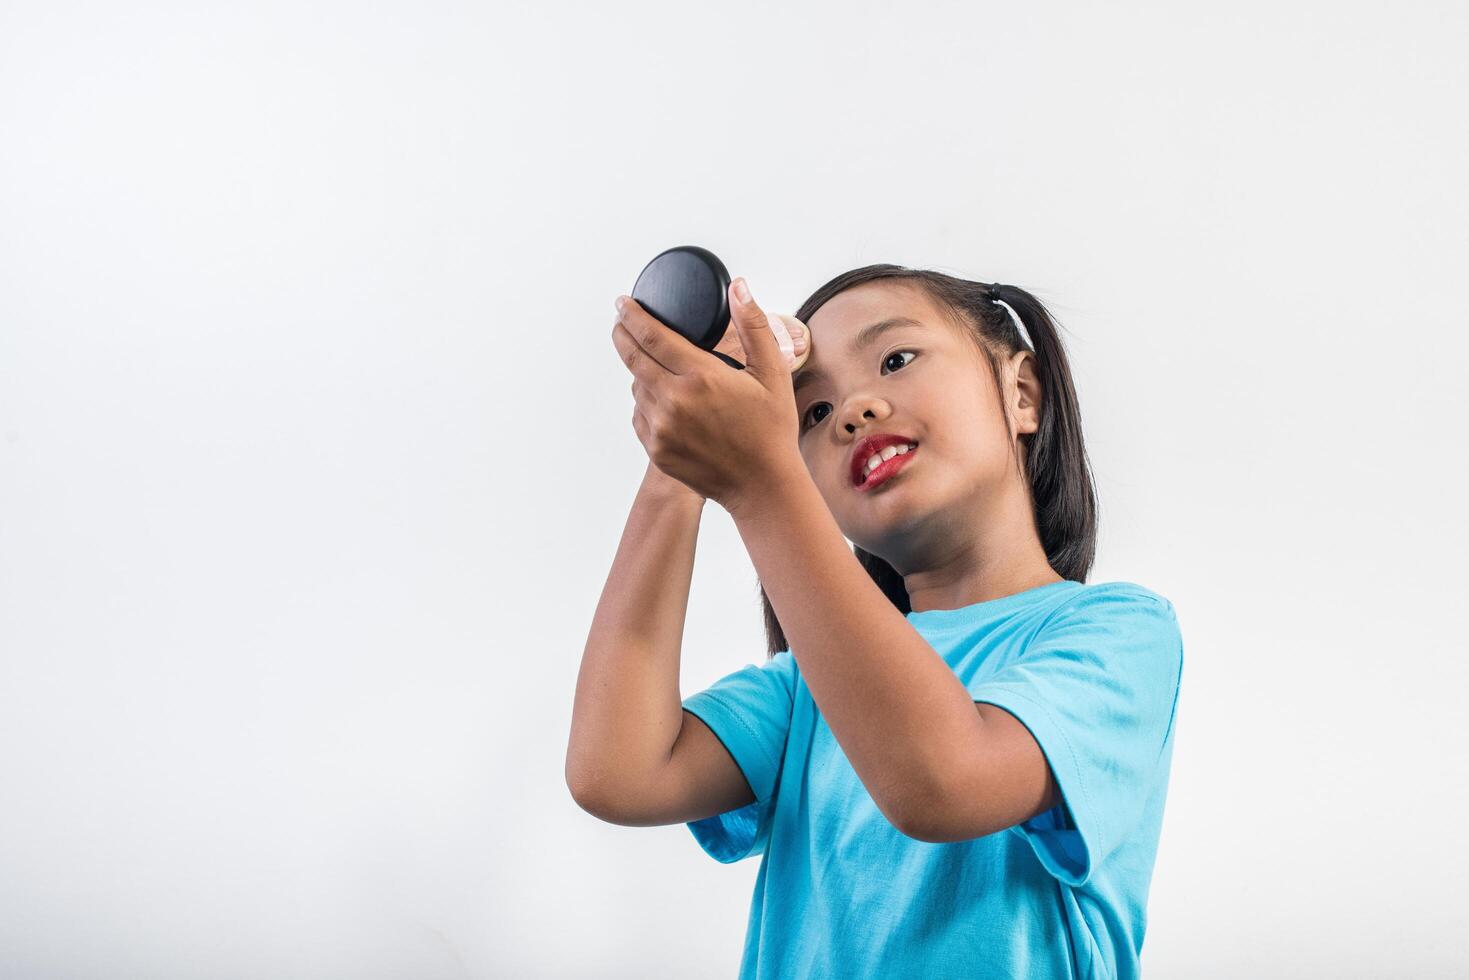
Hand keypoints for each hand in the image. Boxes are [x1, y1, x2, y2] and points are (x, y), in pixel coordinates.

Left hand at [612, 277, 805, 514]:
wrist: (762, 485)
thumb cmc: (770, 429)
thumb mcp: (772, 373)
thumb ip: (753, 325)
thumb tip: (738, 288)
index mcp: (701, 377)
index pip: (651, 336)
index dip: (632, 315)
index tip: (622, 303)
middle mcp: (674, 401)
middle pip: (632, 358)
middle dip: (622, 334)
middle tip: (620, 321)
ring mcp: (662, 428)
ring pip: (637, 387)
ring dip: (640, 371)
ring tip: (655, 364)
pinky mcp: (657, 449)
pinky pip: (640, 415)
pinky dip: (646, 402)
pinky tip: (663, 399)